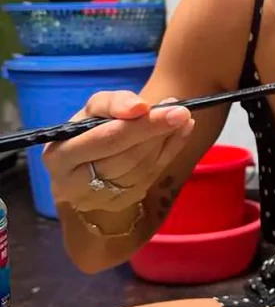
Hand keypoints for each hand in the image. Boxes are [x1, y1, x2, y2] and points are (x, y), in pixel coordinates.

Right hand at [43, 91, 194, 214]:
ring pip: (142, 169)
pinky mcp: (122, 203)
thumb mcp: (91, 111)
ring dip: (167, 142)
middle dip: (157, 132)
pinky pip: (152, 176)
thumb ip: (112, 103)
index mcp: (60, 157)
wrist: (86, 167)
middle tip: (182, 112)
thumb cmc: (86, 133)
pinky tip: (182, 132)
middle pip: (127, 157)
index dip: (140, 125)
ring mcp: (101, 198)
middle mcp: (76, 184)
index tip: (172, 108)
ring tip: (183, 119)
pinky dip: (171, 152)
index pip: (107, 139)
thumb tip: (140, 107)